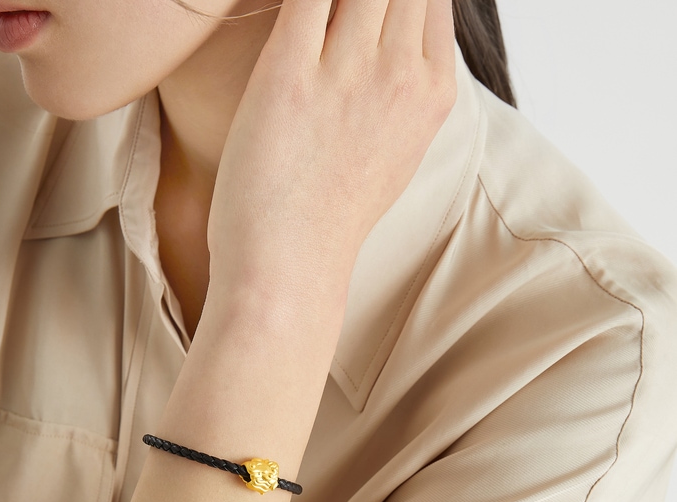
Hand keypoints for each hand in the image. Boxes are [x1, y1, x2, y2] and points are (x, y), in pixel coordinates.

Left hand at [207, 0, 456, 296]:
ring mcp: (349, 73)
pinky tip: (280, 7)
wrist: (291, 265)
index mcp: (432, 94)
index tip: (367, 4)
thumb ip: (405, 94)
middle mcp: (401, 75)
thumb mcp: (396, 154)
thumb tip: (394, 49)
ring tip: (310, 18)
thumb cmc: (333, 215)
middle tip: (335, 14)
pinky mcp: (289, 75)